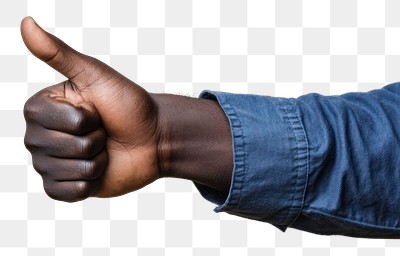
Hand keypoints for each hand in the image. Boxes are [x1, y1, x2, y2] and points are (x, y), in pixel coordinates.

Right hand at [21, 17, 160, 201]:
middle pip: (55, 149)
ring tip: (105, 148)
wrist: (155, 137)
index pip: (49, 122)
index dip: (84, 119)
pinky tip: (100, 169)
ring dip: (95, 161)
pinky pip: (66, 192)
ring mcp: (52, 163)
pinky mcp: (65, 186)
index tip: (97, 110)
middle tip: (105, 132)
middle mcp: (39, 137)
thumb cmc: (129, 104)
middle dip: (92, 141)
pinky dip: (90, 182)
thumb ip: (59, 54)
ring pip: (64, 170)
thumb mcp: (96, 75)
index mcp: (42, 109)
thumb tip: (25, 23)